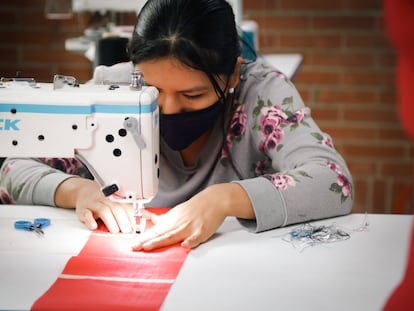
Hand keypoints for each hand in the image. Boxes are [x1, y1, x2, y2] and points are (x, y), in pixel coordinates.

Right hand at [55, 177, 135, 232]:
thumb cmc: (104, 201)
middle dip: (123, 220)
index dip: (133, 217)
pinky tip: (94, 226)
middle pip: (117, 209)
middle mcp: (107, 202)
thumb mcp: (119, 204)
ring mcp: (95, 205)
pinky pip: (86, 213)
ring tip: (115, 231)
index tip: (137, 227)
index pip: (127, 208)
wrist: (84, 192)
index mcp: (117, 201)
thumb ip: (133, 211)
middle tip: (127, 231)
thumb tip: (151, 216)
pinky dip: (90, 220)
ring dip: (111, 221)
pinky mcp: (83, 210)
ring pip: (104, 210)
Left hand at [132, 183, 253, 250]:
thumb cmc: (196, 207)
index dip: (144, 238)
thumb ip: (164, 218)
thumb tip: (150, 219)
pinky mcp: (202, 230)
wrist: (214, 200)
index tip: (134, 244)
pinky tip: (184, 245)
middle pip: (161, 234)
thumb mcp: (177, 211)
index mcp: (172, 219)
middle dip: (147, 241)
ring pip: (173, 235)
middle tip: (135, 247)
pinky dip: (190, 241)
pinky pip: (195, 237)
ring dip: (160, 241)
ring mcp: (190, 227)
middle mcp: (179, 223)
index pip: (155, 231)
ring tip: (148, 246)